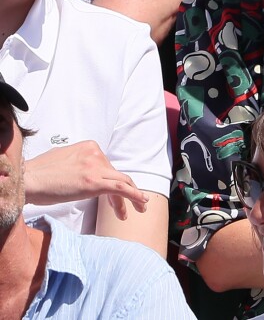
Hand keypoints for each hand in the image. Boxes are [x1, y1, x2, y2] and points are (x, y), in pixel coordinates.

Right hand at [24, 141, 148, 220]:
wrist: (28, 179)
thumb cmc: (39, 173)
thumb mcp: (63, 159)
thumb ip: (78, 162)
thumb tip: (82, 172)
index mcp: (89, 147)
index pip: (107, 166)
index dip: (112, 182)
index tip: (112, 197)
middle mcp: (95, 154)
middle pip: (115, 174)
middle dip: (124, 192)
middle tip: (129, 207)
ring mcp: (96, 167)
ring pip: (122, 181)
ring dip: (133, 196)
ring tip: (140, 209)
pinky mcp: (94, 182)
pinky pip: (121, 187)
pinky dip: (134, 195)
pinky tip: (142, 202)